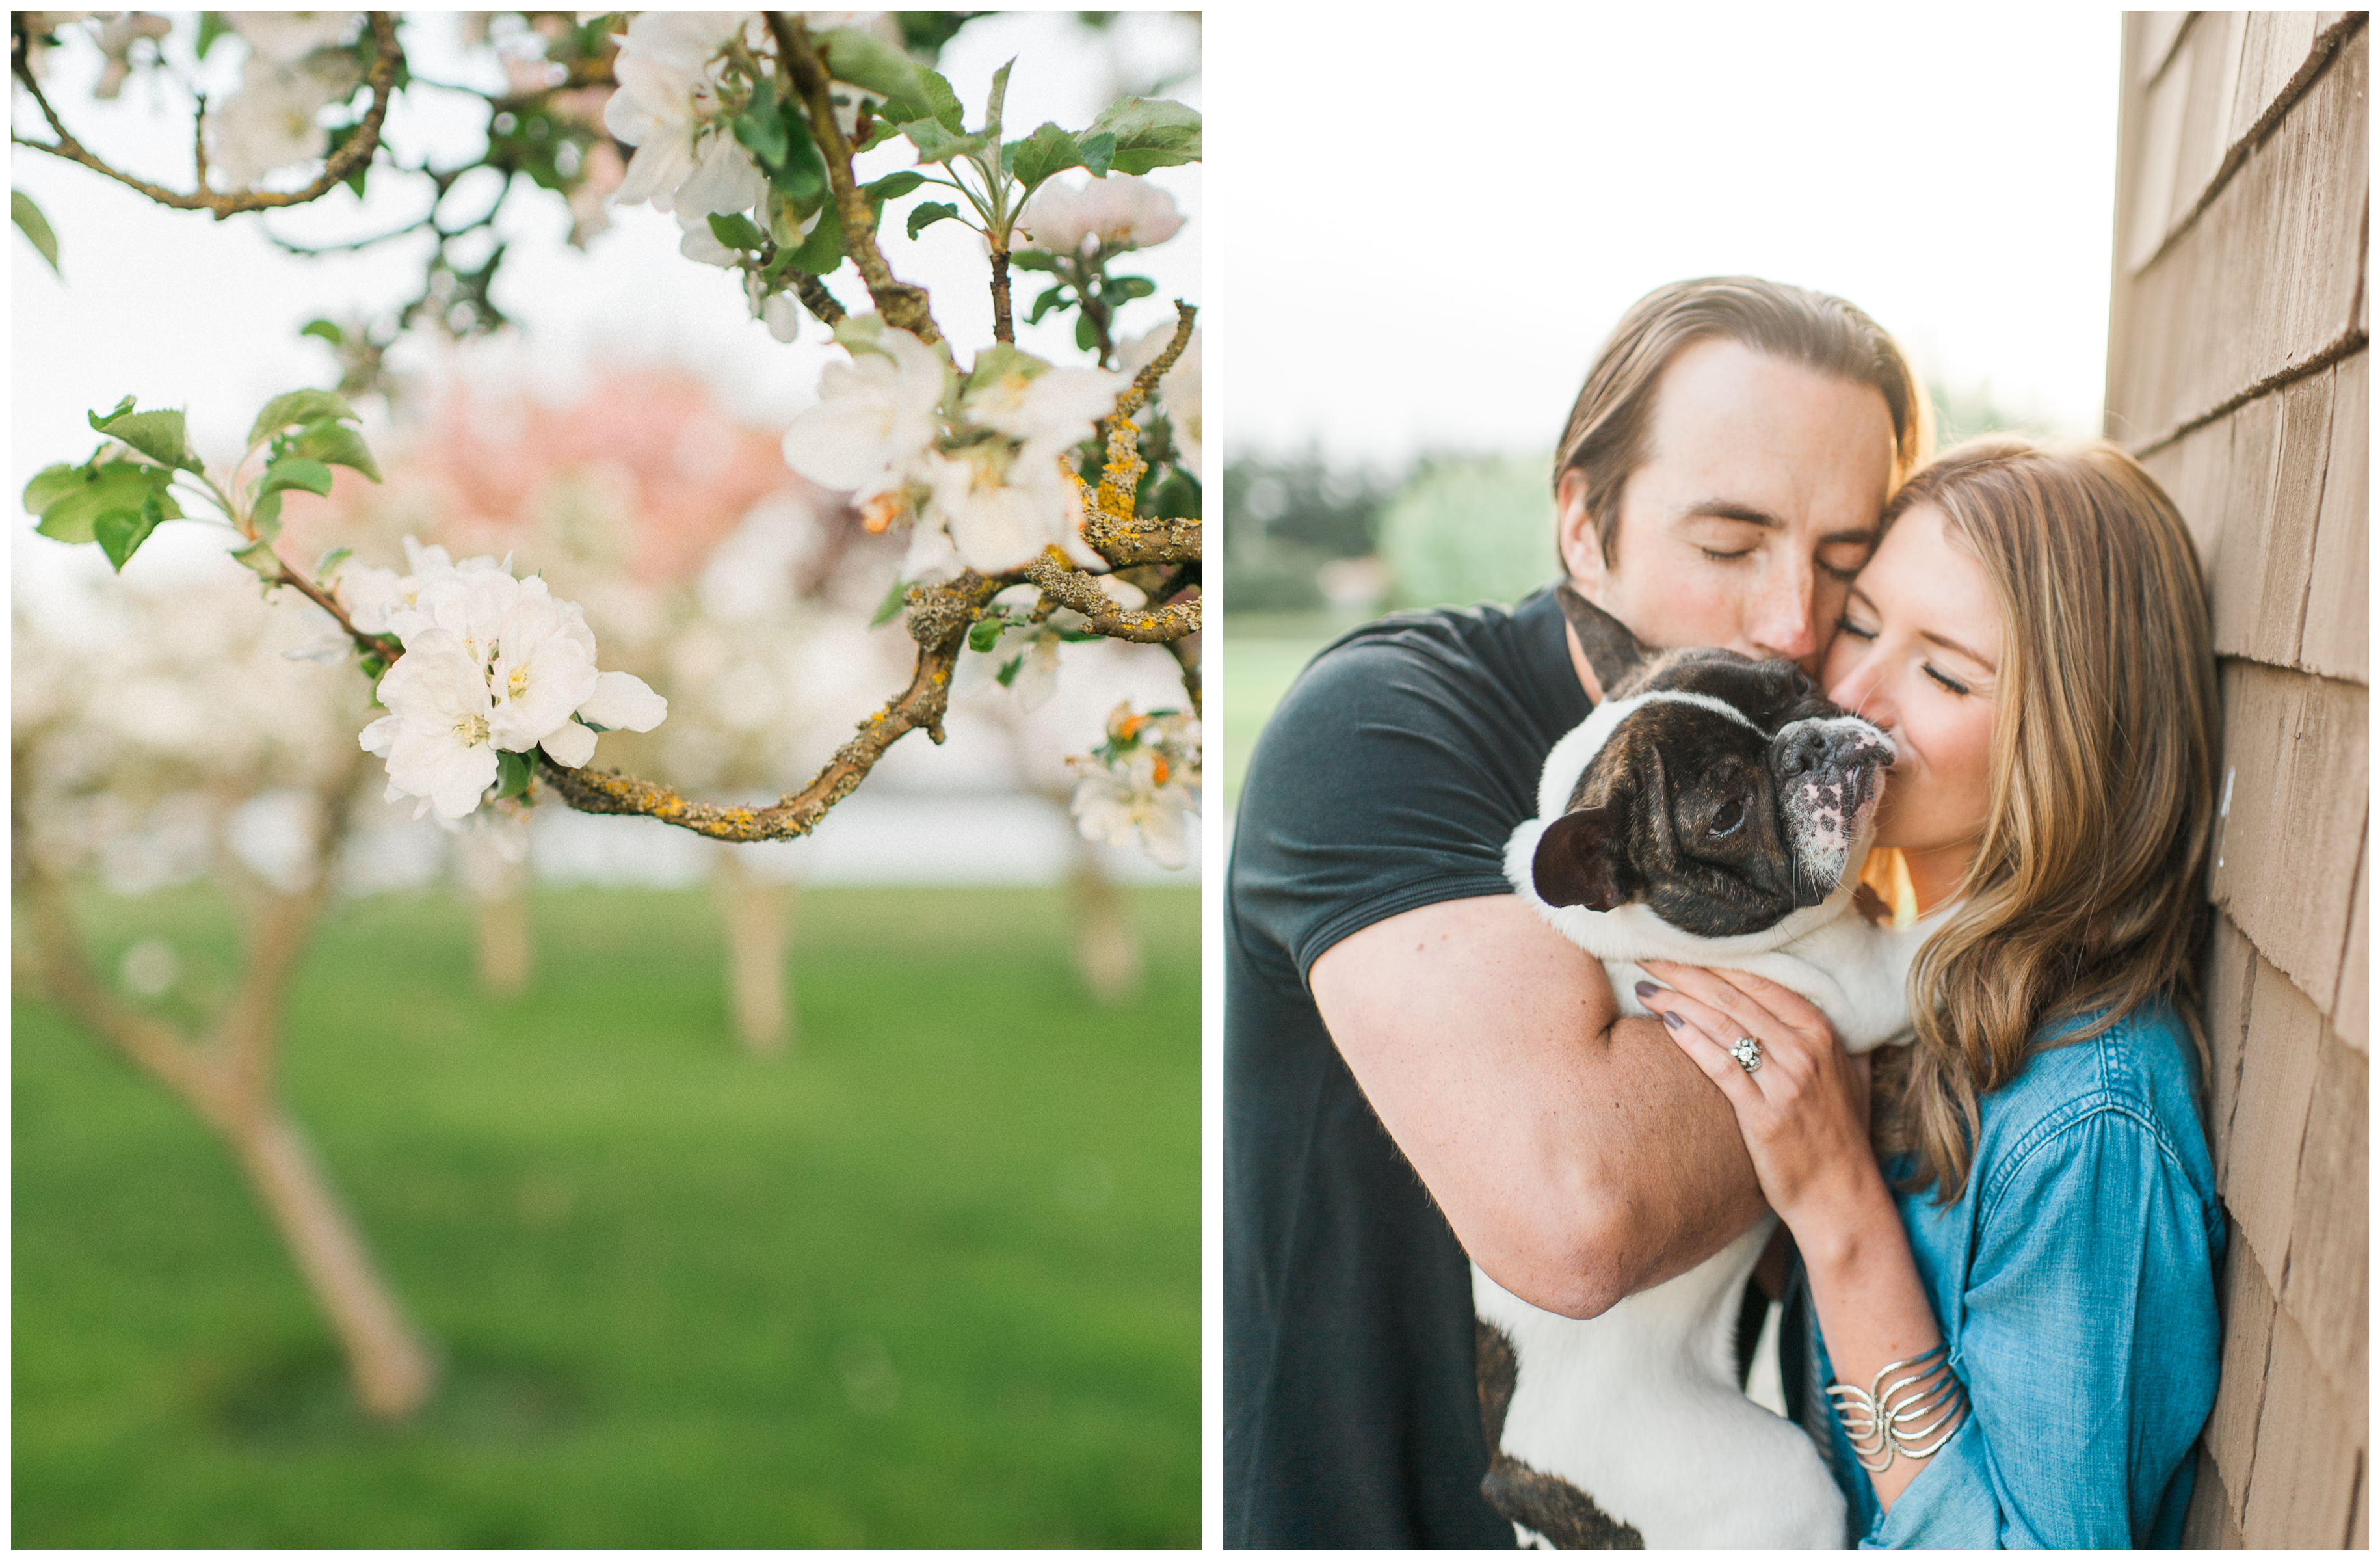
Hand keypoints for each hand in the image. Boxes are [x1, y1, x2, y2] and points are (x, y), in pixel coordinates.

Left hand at [1633, 960, 1883, 1239]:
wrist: (1842, 1197)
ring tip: (1644, 988)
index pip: (1760, 983)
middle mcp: (1805, 1051)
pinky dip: (1692, 1040)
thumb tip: (1827, 1016)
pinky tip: (1665, 1024)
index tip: (1681, 949)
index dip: (1716, 962)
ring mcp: (1785, 1082)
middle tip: (1648, 957)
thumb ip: (1834, 1044)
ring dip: (1678, 1001)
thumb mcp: (1849, 1080)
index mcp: (1822, 1034)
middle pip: (1733, 997)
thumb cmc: (1841, 1139)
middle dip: (1686, 972)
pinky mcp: (1763, 1115)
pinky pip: (1721, 1066)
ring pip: (1722, 1025)